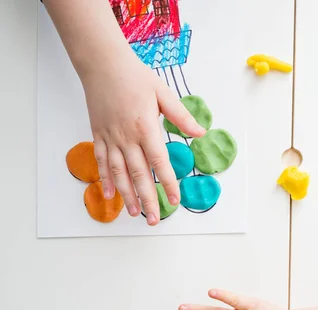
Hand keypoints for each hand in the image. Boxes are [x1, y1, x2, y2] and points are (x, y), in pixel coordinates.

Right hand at [82, 52, 204, 225]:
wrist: (102, 63)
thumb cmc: (135, 76)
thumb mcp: (164, 93)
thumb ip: (181, 116)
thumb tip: (201, 133)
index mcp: (146, 127)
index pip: (159, 162)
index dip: (169, 182)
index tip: (176, 199)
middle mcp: (126, 137)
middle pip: (138, 174)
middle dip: (148, 198)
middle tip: (155, 219)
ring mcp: (110, 137)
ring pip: (118, 172)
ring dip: (127, 195)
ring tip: (134, 213)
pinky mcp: (98, 134)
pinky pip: (101, 161)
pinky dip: (105, 179)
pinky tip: (110, 195)